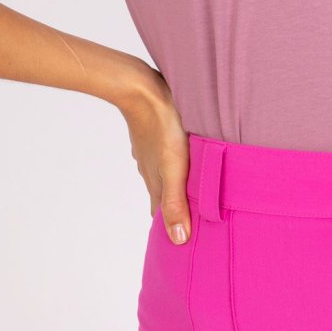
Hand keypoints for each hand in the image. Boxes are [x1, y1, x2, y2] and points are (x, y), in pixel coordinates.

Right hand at [118, 65, 192, 244]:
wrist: (142, 90)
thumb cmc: (163, 128)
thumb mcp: (175, 169)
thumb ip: (176, 202)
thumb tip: (178, 241)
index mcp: (155, 182)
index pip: (160, 213)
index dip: (169, 226)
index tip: (179, 240)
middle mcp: (149, 168)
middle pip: (161, 194)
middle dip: (174, 206)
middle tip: (188, 218)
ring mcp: (149, 149)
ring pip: (160, 172)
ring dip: (173, 183)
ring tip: (188, 190)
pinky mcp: (152, 132)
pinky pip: (161, 153)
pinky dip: (171, 162)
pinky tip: (178, 155)